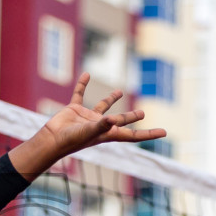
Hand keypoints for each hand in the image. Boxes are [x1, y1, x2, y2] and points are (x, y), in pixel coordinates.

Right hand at [18, 72, 165, 170]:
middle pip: (121, 121)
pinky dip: (82, 84)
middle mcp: (100, 126)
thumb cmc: (70, 140)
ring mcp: (87, 118)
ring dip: (111, 99)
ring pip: (102, 106)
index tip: (164, 132)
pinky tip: (86, 75)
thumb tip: (112, 120)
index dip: (149, 134)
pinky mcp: (74, 109)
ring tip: (120, 91)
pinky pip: (80, 94)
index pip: (133, 135)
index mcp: (107, 133)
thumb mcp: (88, 133)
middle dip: (132, 118)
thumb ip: (101, 126)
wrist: (51, 140)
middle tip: (144, 113)